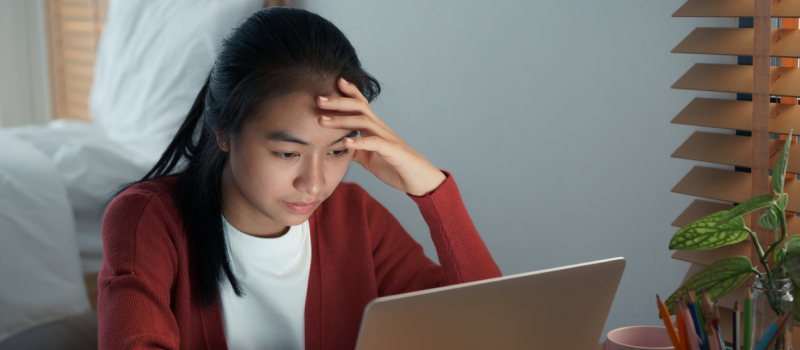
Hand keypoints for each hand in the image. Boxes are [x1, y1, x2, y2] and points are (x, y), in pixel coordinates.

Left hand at [317, 77, 446, 196]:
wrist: (419, 179)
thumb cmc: (394, 166)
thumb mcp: (368, 157)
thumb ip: (354, 149)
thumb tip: (337, 146)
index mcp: (374, 128)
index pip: (361, 104)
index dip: (349, 92)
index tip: (334, 82)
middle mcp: (380, 128)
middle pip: (359, 107)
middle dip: (338, 102)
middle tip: (318, 99)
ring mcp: (387, 138)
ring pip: (364, 122)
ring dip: (341, 120)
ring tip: (322, 121)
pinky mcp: (393, 152)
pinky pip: (375, 143)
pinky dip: (360, 142)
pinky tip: (346, 142)